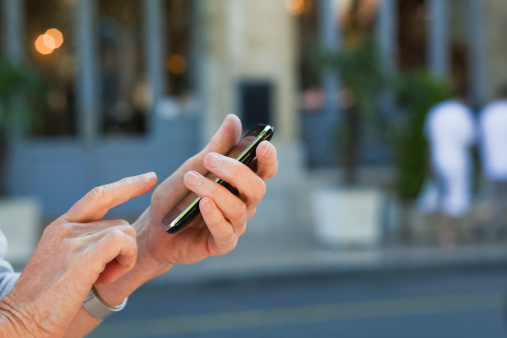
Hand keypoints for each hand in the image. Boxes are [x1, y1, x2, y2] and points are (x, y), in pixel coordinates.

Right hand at [0, 172, 156, 336]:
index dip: (127, 185)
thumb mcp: (66, 262)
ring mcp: (74, 238)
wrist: (23, 320)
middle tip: (104, 275)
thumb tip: (120, 238)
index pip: (99, 195)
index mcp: (62, 226)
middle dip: (123, 250)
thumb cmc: (48, 300)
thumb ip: (87, 244)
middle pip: (119, 223)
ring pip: (125, 233)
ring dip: (124, 259)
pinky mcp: (84, 254)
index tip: (149, 178)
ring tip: (101, 279)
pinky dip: (126, 259)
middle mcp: (67, 228)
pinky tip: (108, 277)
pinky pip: (123, 241)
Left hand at [134, 114, 277, 270]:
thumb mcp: (194, 167)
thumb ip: (216, 147)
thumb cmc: (177, 197)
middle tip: (210, 159)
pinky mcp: (221, 243)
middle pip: (256, 188)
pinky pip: (225, 232)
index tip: (263, 145)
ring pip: (237, 208)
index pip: (265, 171)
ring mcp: (234, 225)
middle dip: (235, 172)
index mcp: (241, 184)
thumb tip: (234, 120)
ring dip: (213, 191)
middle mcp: (244, 204)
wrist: (154, 228)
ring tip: (190, 179)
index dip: (269, 159)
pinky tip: (203, 205)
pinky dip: (214, 216)